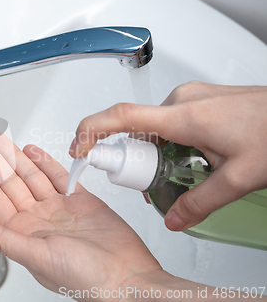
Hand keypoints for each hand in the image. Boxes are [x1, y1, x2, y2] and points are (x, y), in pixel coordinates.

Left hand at [0, 131, 164, 299]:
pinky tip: (33, 151)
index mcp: (23, 233)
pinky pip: (59, 177)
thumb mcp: (37, 257)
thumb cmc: (85, 277)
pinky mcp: (81, 201)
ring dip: (16, 157)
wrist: (126, 276)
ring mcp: (58, 208)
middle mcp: (38, 218)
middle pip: (9, 182)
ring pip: (32, 176)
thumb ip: (3, 239)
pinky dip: (46, 163)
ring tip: (2, 140)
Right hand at [69, 81, 266, 230]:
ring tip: (187, 170)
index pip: (121, 117)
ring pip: (153, 127)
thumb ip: (201, 202)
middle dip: (136, 159)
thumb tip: (174, 218)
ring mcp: (188, 98)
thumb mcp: (238, 177)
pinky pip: (167, 121)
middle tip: (158, 183)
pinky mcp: (196, 100)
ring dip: (156, 152)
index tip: (78, 147)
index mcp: (184, 116)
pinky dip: (168, 142)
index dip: (91, 130)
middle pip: (135, 130)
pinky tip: (193, 157)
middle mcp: (180, 100)